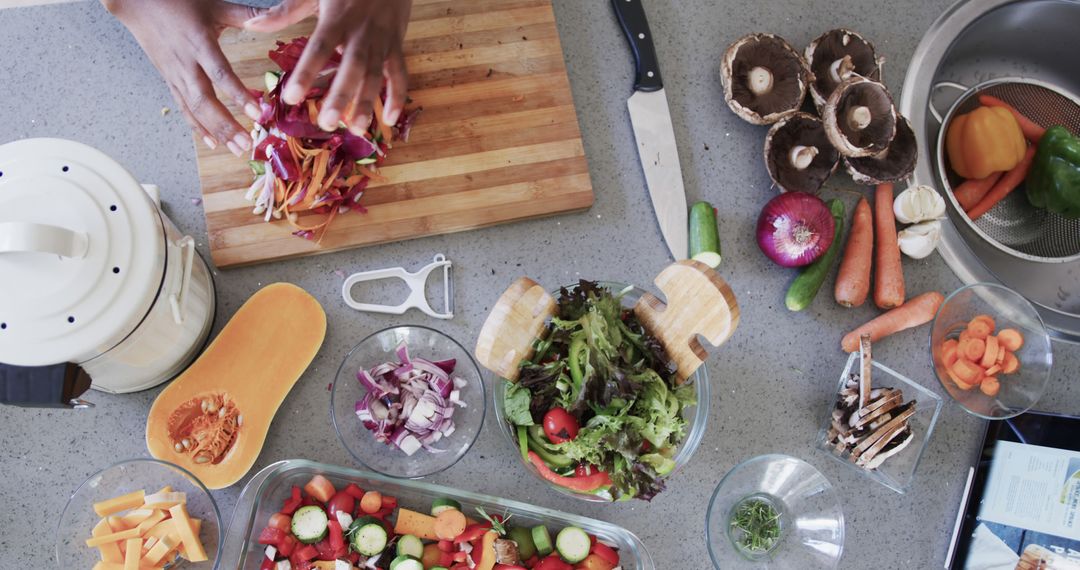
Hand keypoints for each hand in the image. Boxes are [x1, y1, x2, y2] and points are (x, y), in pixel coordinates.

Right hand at [103, 0, 262, 155]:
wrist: (137, 2)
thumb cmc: (178, 1)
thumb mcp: (215, 5)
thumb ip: (248, 14)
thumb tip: (280, 15)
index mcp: (199, 42)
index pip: (220, 73)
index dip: (238, 95)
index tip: (257, 113)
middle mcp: (186, 63)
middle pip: (204, 99)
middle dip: (226, 124)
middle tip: (247, 143)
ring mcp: (175, 74)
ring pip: (194, 108)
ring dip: (215, 131)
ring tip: (236, 149)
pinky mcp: (169, 80)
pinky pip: (183, 107)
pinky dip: (197, 126)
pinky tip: (213, 142)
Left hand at [244, 0, 411, 133]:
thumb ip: (285, 11)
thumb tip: (253, 25)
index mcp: (337, 18)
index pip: (319, 48)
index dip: (306, 73)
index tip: (290, 98)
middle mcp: (361, 33)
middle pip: (353, 67)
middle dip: (341, 96)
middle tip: (327, 124)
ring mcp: (382, 41)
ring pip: (377, 75)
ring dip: (368, 102)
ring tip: (357, 128)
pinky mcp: (397, 46)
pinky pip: (400, 74)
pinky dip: (397, 98)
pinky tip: (389, 120)